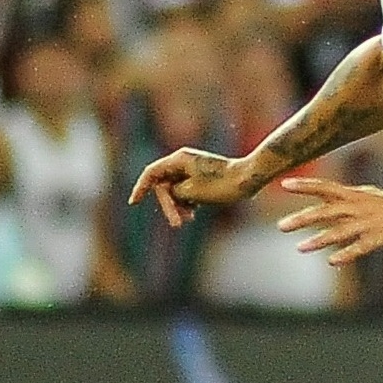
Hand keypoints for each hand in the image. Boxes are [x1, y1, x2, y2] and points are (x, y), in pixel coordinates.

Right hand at [127, 148, 257, 226]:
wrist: (248, 179)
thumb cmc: (221, 185)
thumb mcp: (192, 192)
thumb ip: (174, 192)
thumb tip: (170, 193)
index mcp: (179, 159)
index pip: (152, 173)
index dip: (141, 188)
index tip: (134, 202)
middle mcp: (184, 161)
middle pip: (164, 185)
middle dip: (169, 205)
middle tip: (177, 224)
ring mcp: (192, 169)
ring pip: (175, 190)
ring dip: (179, 206)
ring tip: (189, 220)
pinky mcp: (201, 177)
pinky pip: (186, 191)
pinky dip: (187, 203)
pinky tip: (194, 214)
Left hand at [275, 177, 382, 264]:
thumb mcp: (367, 195)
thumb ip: (344, 196)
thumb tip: (323, 194)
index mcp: (354, 194)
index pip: (325, 186)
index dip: (305, 185)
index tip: (283, 184)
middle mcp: (359, 206)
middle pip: (326, 211)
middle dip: (303, 218)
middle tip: (281, 226)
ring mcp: (369, 222)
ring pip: (340, 231)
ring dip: (319, 240)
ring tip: (300, 248)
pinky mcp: (381, 237)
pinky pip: (361, 247)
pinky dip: (347, 254)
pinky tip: (333, 262)